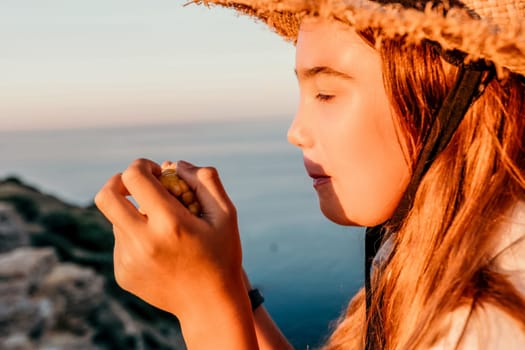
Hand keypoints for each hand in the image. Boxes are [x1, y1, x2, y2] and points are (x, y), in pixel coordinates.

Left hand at [95, 158, 243, 318]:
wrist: (209, 305)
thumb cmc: (222, 255)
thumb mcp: (226, 214)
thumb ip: (205, 181)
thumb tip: (175, 164)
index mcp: (170, 223)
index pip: (134, 177)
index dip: (142, 166)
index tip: (156, 173)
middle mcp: (143, 242)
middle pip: (105, 196)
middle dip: (119, 182)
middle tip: (138, 187)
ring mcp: (129, 260)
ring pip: (116, 219)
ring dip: (134, 212)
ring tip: (163, 227)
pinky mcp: (122, 274)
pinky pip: (121, 241)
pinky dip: (136, 235)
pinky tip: (160, 249)